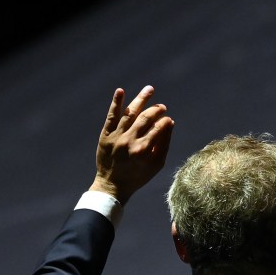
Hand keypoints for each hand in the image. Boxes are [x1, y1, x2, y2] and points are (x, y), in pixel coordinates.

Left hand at [90, 85, 173, 203]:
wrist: (112, 185)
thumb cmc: (138, 176)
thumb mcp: (156, 165)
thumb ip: (164, 144)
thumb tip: (170, 123)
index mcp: (143, 150)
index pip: (158, 128)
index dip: (165, 121)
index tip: (168, 119)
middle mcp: (129, 141)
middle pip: (145, 118)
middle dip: (156, 109)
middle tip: (162, 107)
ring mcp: (116, 137)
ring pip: (129, 113)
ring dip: (141, 99)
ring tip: (149, 89)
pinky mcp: (105, 135)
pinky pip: (111, 116)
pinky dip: (116, 103)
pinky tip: (120, 91)